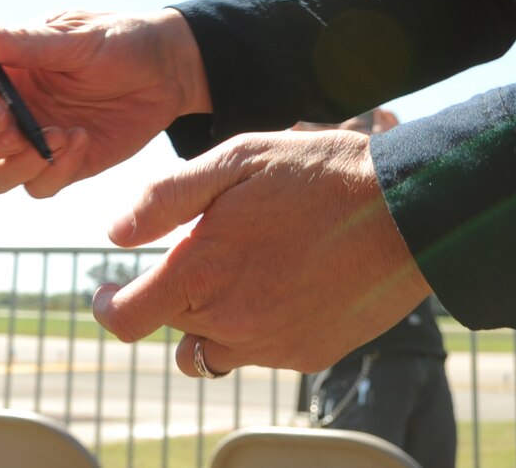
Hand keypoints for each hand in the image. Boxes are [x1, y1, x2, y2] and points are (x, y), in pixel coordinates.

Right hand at [0, 8, 208, 199]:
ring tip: (60, 139)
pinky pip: (37, 186)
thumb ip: (22, 42)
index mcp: (2, 69)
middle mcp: (6, 107)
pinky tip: (82, 142)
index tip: (2, 116)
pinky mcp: (57, 166)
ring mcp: (29, 140)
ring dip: (17, 166)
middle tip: (16, 140)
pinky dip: (55, 173)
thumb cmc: (118, 41)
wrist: (167, 72)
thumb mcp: (74, 39)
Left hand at [90, 128, 427, 375]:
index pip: (126, 320)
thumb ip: (166, 198)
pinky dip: (258, 327)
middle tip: (197, 257)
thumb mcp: (234, 161)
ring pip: (215, 350)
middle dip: (172, 299)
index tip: (108, 289)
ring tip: (238, 273)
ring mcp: (273, 347)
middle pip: (173, 331)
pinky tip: (282, 282)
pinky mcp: (309, 355)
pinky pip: (262, 353)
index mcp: (203, 274)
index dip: (108, 306)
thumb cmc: (317, 175)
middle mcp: (232, 323)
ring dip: (211, 321)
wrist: (407, 211)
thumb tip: (115, 234)